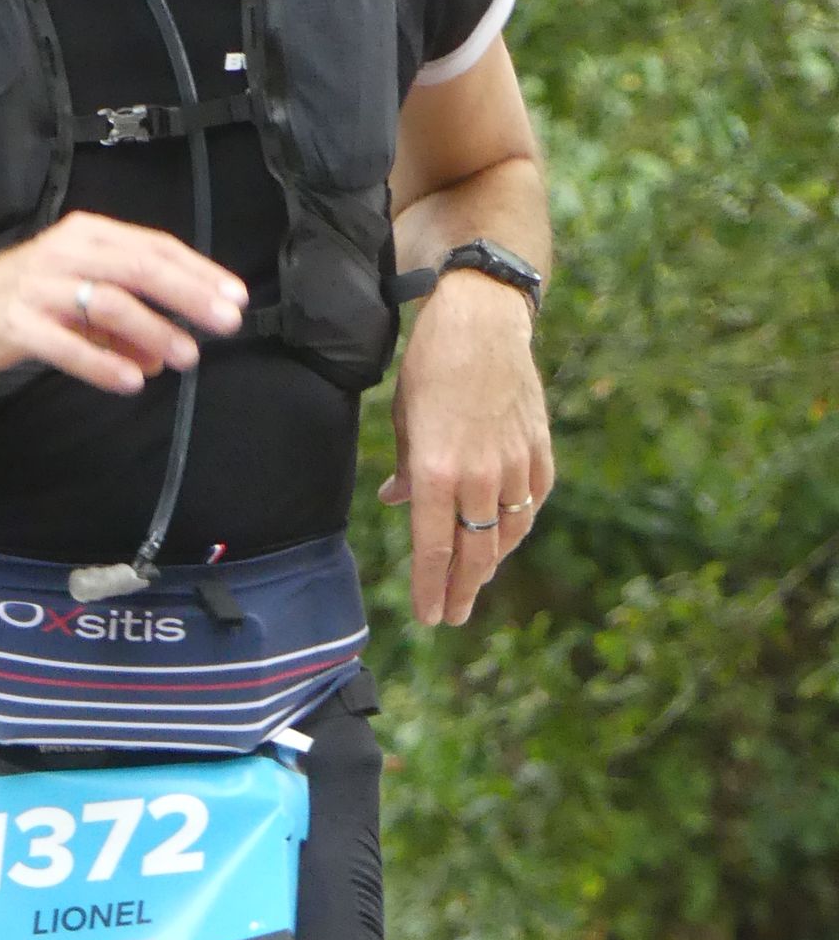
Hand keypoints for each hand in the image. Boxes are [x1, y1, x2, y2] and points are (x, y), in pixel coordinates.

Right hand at [0, 211, 245, 396]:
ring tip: (185, 358)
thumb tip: (169, 353)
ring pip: (108, 304)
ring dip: (153, 332)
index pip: (153, 247)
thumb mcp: (81, 298)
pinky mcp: (17, 323)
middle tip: (225, 322)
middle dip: (188, 296)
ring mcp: (40, 287)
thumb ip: (127, 323)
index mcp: (87, 235)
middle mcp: (65, 253)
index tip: (234, 296)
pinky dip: (102, 363)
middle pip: (139, 269)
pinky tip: (132, 380)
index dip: (198, 272)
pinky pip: (66, 345)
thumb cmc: (28, 298)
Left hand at [380, 271, 553, 625]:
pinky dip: (517, 526)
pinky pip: (531, 504)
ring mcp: (515, 466)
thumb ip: (406, 471)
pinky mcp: (539, 451)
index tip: (429, 616)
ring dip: (490, 563)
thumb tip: (399, 504)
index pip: (433, 550)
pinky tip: (505, 538)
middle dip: (461, 592)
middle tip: (452, 616)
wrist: (482, 323)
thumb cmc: (431, 369)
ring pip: (507, 535)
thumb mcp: (403, 421)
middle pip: (474, 555)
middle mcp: (478, 478)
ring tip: (474, 581)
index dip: (430, 588)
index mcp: (436, 474)